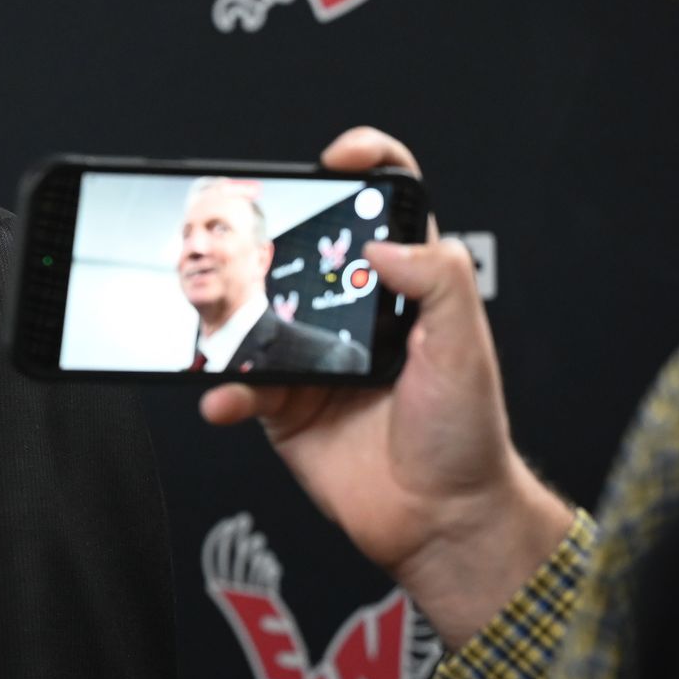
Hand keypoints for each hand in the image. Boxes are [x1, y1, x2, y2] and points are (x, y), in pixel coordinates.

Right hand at [198, 126, 574, 644]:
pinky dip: (224, 392)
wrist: (438, 520)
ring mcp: (311, 356)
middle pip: (300, 250)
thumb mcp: (465, 349)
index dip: (365, 167)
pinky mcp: (282, 404)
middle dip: (263, 236)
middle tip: (242, 236)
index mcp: (404, 288)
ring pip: (253, 314)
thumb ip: (438, 283)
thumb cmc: (466, 435)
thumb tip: (386, 242)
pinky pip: (238, 386)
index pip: (386, 207)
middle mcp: (353, 314)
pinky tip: (227, 399)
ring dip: (226, 315)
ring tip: (213, 317)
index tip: (338, 158)